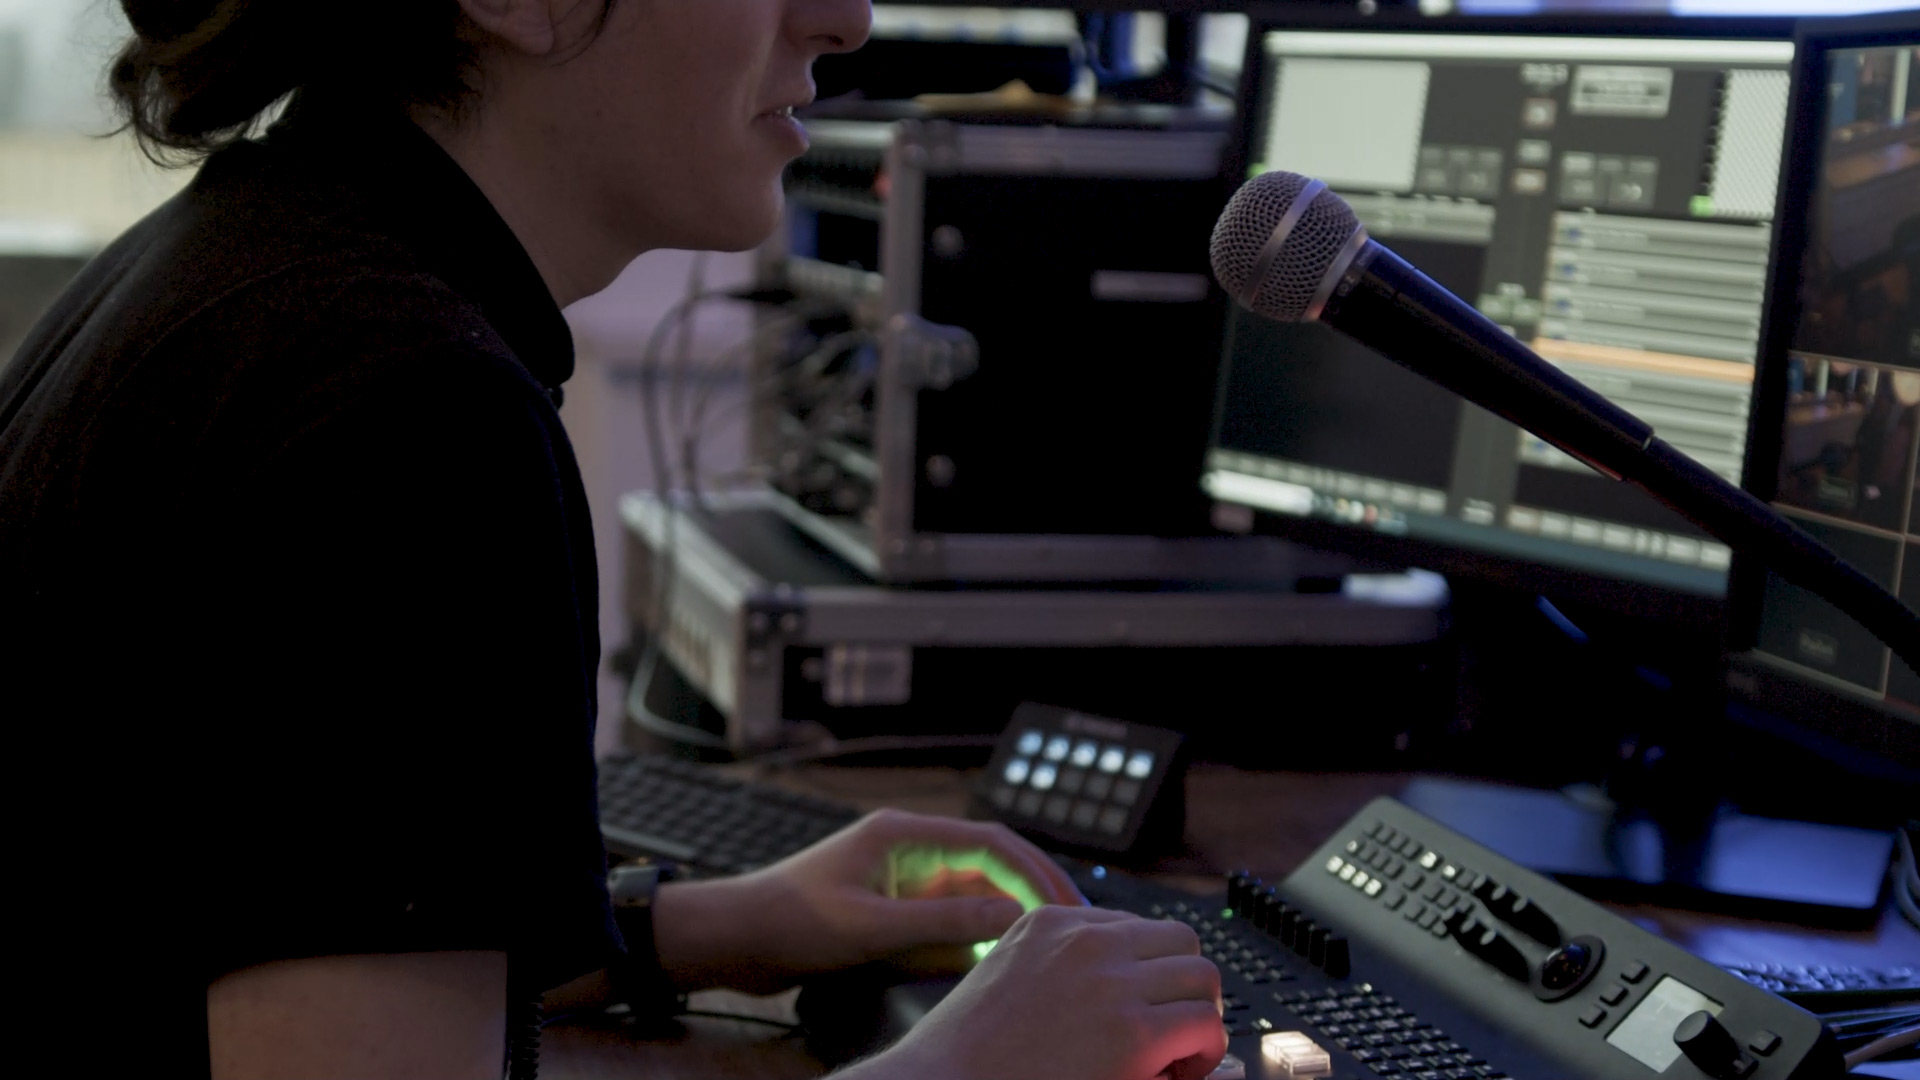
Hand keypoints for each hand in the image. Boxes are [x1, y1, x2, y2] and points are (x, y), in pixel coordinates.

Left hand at [651, 808, 1083, 992]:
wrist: (737, 939)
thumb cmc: (790, 921)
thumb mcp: (872, 927)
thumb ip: (944, 923)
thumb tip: (1013, 918)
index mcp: (904, 835)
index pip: (990, 842)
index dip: (1035, 870)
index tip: (1066, 905)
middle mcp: (909, 852)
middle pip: (990, 866)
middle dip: (1032, 892)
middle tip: (1074, 927)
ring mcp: (903, 881)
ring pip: (975, 895)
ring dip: (1008, 917)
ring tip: (1046, 948)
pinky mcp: (894, 910)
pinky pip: (950, 921)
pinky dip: (976, 939)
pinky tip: (998, 961)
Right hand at [857, 905, 1226, 1079]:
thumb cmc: (969, 1055)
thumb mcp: (1011, 978)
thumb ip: (1063, 970)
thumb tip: (1126, 987)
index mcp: (1052, 924)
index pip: (1138, 929)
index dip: (1148, 975)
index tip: (1140, 1009)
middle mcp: (1086, 942)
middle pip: (1181, 943)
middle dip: (1182, 988)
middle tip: (1166, 1034)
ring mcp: (1111, 984)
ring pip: (1203, 980)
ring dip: (1196, 1018)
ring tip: (1169, 1059)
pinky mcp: (1133, 1034)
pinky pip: (1205, 1025)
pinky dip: (1202, 1053)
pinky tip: (1169, 1076)